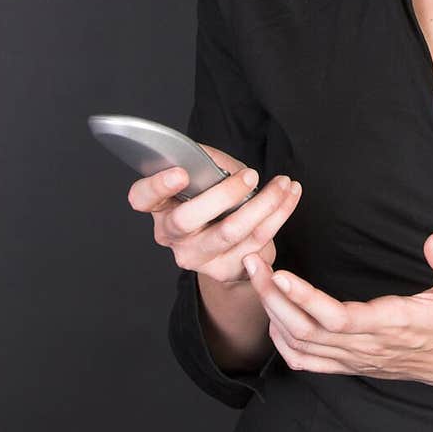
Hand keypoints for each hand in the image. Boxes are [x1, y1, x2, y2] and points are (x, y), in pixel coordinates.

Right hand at [128, 144, 302, 285]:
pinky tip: (290, 195)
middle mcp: (172, 236)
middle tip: (250, 175)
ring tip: (284, 183)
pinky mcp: (224, 270)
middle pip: (188, 219)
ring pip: (230, 231)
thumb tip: (215, 161)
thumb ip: (206, 164)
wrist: (229, 245)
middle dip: (223, 194)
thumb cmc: (215, 199)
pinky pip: (257, 240)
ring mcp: (196, 257)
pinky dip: (279, 213)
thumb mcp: (206, 176)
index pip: (142, 197)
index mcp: (160, 207)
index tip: (181, 172)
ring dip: (264, 203)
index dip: (157, 186)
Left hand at [242, 233, 432, 389]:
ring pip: (301, 345)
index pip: (338, 317)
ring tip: (257, 278)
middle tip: (253, 262)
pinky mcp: (352, 365)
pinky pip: (308, 362)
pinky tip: (274, 316)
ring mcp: (357, 359)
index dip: (306, 299)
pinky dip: (283, 342)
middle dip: (273, 298)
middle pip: (307, 330)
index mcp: (392, 323)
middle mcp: (368, 345)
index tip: (282, 274)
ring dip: (273, 314)